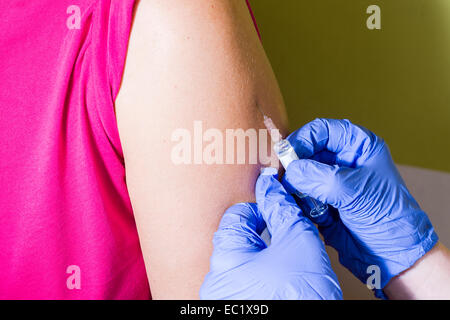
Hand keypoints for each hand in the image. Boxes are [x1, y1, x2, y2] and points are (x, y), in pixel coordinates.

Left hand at [200, 168, 341, 299]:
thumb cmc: (303, 299)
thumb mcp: (299, 244)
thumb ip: (283, 210)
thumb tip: (272, 188)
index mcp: (225, 260)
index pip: (237, 215)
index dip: (262, 206)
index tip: (279, 206)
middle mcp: (217, 281)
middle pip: (238, 238)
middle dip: (263, 232)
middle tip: (286, 235)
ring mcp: (225, 298)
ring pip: (243, 261)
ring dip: (264, 254)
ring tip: (286, 261)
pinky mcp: (235, 309)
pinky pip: (245, 281)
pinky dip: (262, 273)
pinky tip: (281, 280)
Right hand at [283, 119, 438, 292]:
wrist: (392, 254)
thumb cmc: (387, 216)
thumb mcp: (354, 190)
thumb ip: (319, 176)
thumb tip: (291, 171)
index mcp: (358, 146)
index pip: (323, 131)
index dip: (303, 139)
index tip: (288, 154)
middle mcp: (342, 161)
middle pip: (306, 152)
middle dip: (296, 166)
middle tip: (287, 180)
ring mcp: (331, 182)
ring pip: (299, 175)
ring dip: (297, 188)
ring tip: (307, 202)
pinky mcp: (321, 202)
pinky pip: (300, 196)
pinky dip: (300, 204)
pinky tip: (314, 215)